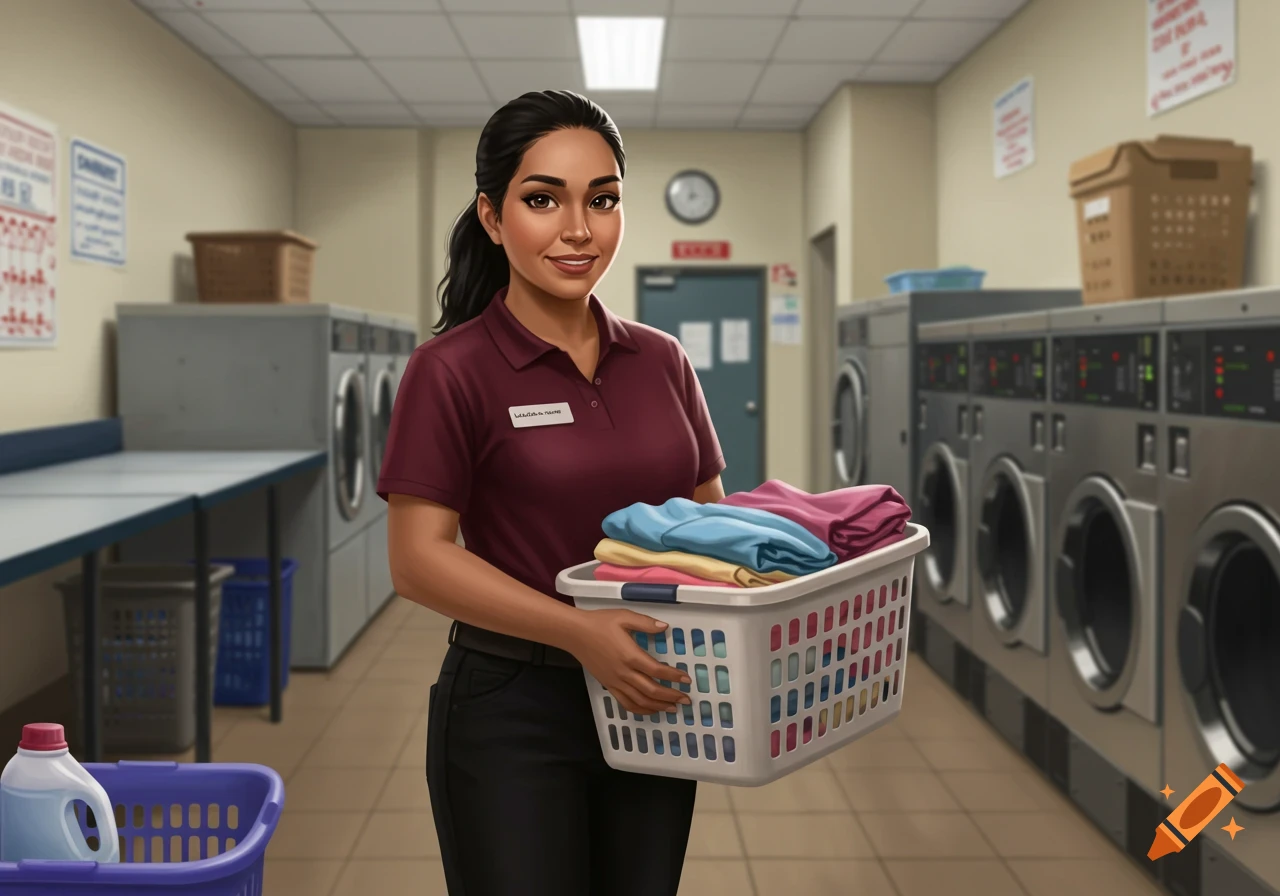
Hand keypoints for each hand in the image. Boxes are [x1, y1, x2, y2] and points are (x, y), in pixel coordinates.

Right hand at [566, 609, 692, 716]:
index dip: (674, 676)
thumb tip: (665, 627)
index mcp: (630, 655)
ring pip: (640, 701)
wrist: (574, 634)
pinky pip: (626, 703)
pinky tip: (650, 710)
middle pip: (652, 691)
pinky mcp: (608, 686)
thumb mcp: (624, 617)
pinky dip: (640, 710)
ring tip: (673, 708)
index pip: (657, 671)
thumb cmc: (600, 623)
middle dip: (671, 696)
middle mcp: (624, 673)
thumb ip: (645, 623)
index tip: (687, 680)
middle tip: (686, 700)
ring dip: (658, 706)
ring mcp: (615, 682)